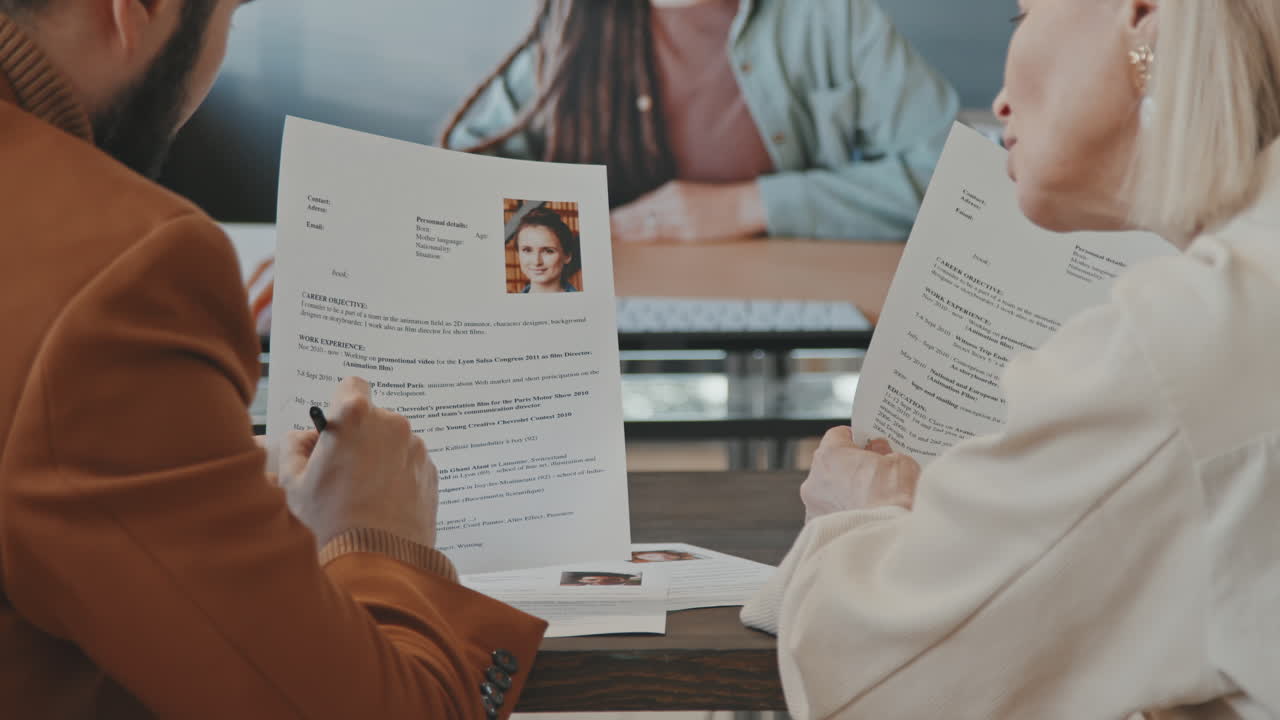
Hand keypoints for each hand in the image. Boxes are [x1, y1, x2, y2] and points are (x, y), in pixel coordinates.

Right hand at [279, 377, 438, 547]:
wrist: (377, 563)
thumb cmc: (329, 522)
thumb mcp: (293, 484)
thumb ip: (294, 449)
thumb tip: (305, 438)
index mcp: (355, 416)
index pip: (351, 387)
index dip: (341, 405)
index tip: (335, 427)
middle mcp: (392, 424)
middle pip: (374, 418)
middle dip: (359, 437)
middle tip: (342, 471)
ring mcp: (416, 449)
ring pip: (394, 443)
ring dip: (380, 457)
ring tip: (362, 495)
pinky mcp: (432, 473)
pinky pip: (410, 465)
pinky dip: (398, 477)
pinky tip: (382, 505)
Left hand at [610, 180, 766, 242]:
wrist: (745, 205)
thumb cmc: (719, 201)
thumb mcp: (689, 194)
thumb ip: (666, 202)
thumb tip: (642, 214)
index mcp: (671, 190)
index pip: (638, 205)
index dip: (618, 215)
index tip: (601, 220)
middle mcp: (671, 202)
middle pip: (635, 215)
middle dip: (613, 225)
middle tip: (593, 232)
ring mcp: (679, 218)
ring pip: (642, 227)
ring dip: (622, 234)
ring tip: (603, 239)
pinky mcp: (688, 233)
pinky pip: (659, 237)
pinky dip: (640, 239)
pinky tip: (628, 242)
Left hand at [800, 427, 919, 521]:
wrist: (887, 537)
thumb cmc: (892, 498)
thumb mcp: (899, 462)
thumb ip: (885, 452)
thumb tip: (879, 451)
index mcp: (830, 454)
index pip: (838, 435)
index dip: (856, 438)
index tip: (869, 444)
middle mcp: (814, 478)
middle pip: (831, 464)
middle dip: (850, 467)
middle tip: (873, 473)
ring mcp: (813, 504)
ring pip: (827, 491)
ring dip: (843, 492)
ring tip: (869, 501)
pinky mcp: (815, 528)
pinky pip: (828, 514)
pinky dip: (841, 514)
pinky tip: (862, 518)